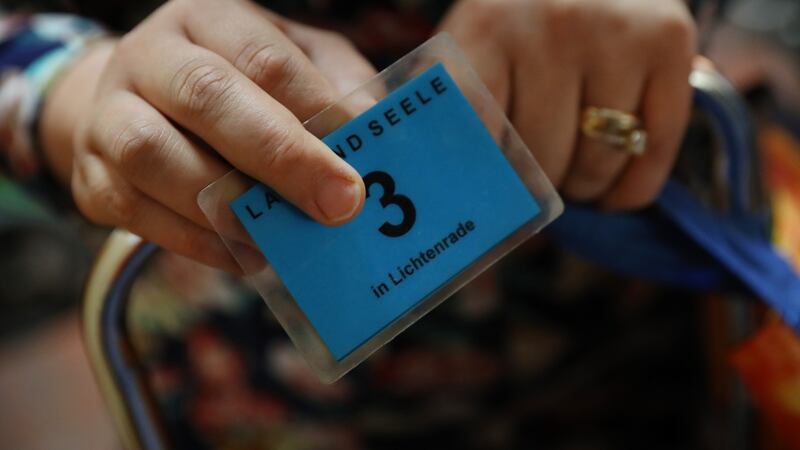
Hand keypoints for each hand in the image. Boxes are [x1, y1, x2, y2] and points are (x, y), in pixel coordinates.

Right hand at [41, 0, 377, 270]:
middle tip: (339, 205)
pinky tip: (251, 256)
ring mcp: (109, 115)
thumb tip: (376, 143)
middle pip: (207, 97)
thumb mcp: (294, 63)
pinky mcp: (92, 178)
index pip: (264, 58)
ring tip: (286, 238)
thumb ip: (335, 90)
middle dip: (281, 157)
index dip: (316, 108)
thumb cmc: (240, 86)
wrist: (141, 103)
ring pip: (154, 157)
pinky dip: (200, 244)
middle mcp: (151, 57)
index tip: (361, 157)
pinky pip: (138, 216)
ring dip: (229, 206)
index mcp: (208, 18)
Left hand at [439, 0, 696, 208]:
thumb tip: (446, 194)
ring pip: (595, 163)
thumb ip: (453, 113)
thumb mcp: (470, 53)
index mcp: (487, 27)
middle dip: (531, 185)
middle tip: (528, 178)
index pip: (477, 133)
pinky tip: (609, 193)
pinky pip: (653, 150)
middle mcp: (553, 23)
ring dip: (578, 187)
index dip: (480, 183)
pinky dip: (629, 189)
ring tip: (564, 173)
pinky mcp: (667, 39)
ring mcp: (615, 30)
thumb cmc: (513, 28)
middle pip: (539, 159)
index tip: (480, 210)